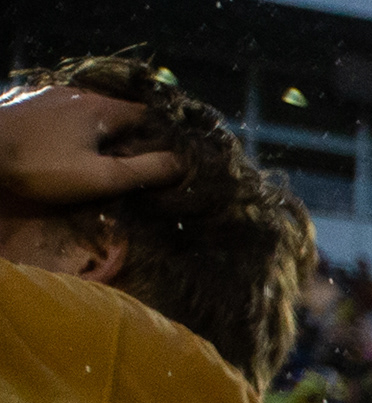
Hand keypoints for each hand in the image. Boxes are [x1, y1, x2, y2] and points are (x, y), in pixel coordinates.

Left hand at [0, 82, 181, 209]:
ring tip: (101, 157)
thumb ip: (143, 171)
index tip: (167, 159)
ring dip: (100, 133)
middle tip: (133, 165)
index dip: (161, 136)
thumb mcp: (100, 177)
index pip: (146, 115)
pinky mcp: (29, 104)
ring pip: (89, 113)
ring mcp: (51, 96)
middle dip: (130, 136)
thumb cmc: (42, 165)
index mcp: (102, 109)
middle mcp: (79, 95)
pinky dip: (75, 129)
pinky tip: (68, 146)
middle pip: (118, 114)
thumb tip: (181, 164)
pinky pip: (64, 114)